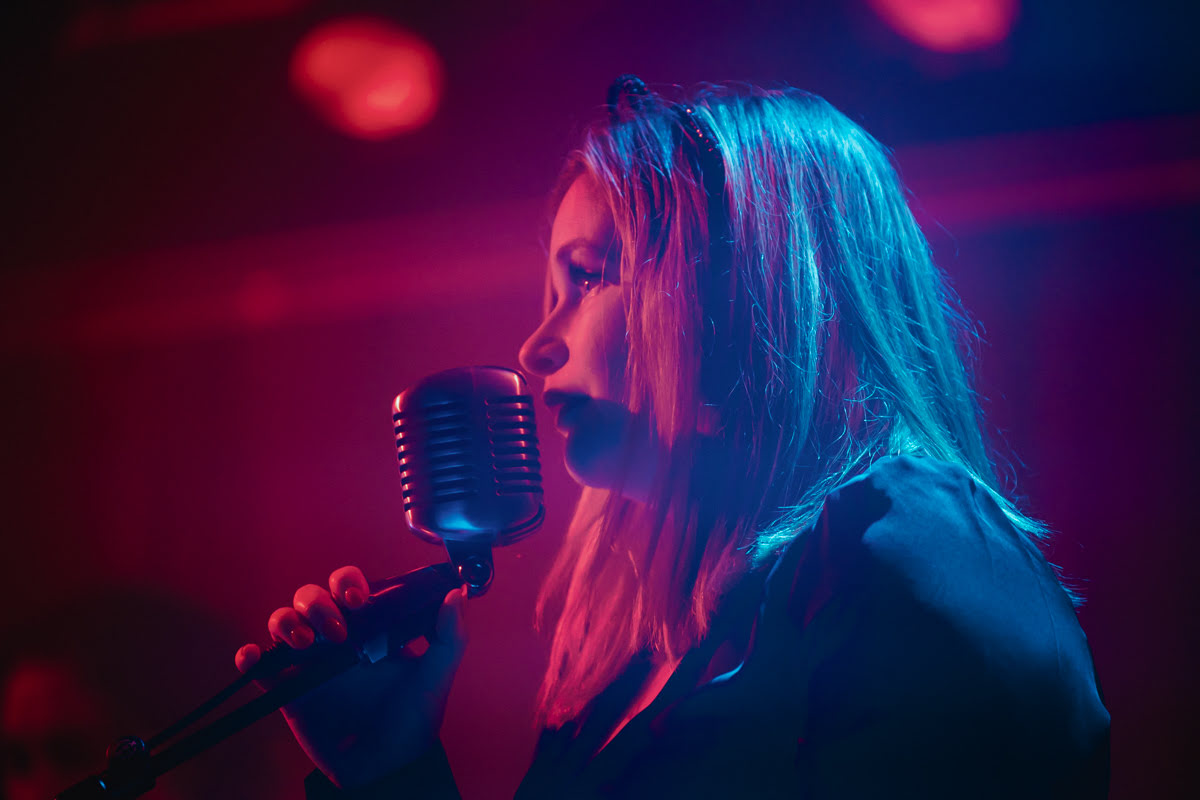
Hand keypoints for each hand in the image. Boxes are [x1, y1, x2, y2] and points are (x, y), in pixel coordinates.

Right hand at [234, 566, 467, 789]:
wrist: (387, 767)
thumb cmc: (413, 719)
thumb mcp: (436, 675)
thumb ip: (450, 635)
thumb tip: (457, 593)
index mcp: (369, 625)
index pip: (349, 586)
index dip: (348, 582)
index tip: (358, 599)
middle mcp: (336, 637)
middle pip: (310, 596)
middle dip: (317, 603)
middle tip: (337, 630)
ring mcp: (310, 662)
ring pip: (282, 621)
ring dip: (286, 623)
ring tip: (306, 645)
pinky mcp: (287, 690)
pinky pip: (258, 665)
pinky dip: (249, 657)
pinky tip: (254, 658)